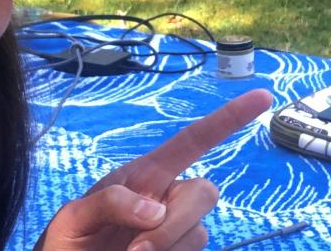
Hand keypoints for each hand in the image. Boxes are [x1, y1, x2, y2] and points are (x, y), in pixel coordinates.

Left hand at [36, 89, 273, 250]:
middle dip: (175, 223)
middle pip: (205, 193)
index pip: (193, 141)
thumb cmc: (67, 244)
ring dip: (166, 248)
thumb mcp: (74, 218)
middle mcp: (168, 198)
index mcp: (146, 175)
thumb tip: (154, 209)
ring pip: (199, 232)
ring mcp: (177, 230)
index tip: (263, 96)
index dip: (227, 119)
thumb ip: (109, 202)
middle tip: (135, 250)